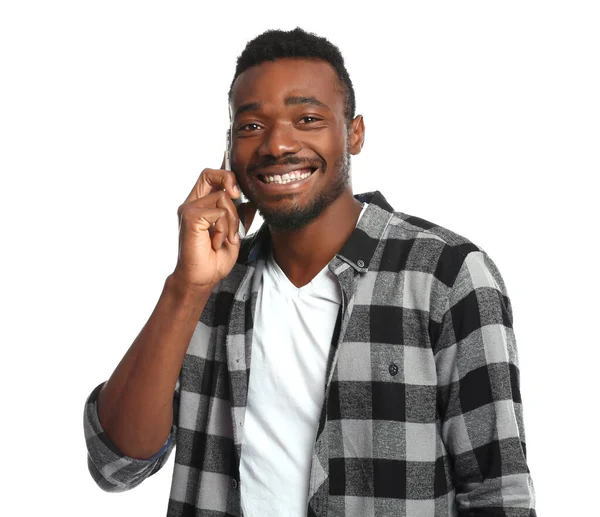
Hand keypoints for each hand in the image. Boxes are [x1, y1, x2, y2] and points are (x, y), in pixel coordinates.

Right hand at [172, 154, 255, 288]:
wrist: (202, 278)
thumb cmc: (214, 258)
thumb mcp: (234, 233)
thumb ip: (240, 215)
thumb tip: (252, 200)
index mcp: (201, 204)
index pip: (210, 176)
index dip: (222, 166)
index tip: (229, 153)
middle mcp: (192, 203)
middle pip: (210, 173)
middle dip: (229, 179)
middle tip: (239, 196)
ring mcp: (188, 208)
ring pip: (223, 197)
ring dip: (232, 220)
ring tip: (225, 238)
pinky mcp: (190, 216)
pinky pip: (218, 211)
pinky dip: (224, 227)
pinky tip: (217, 241)